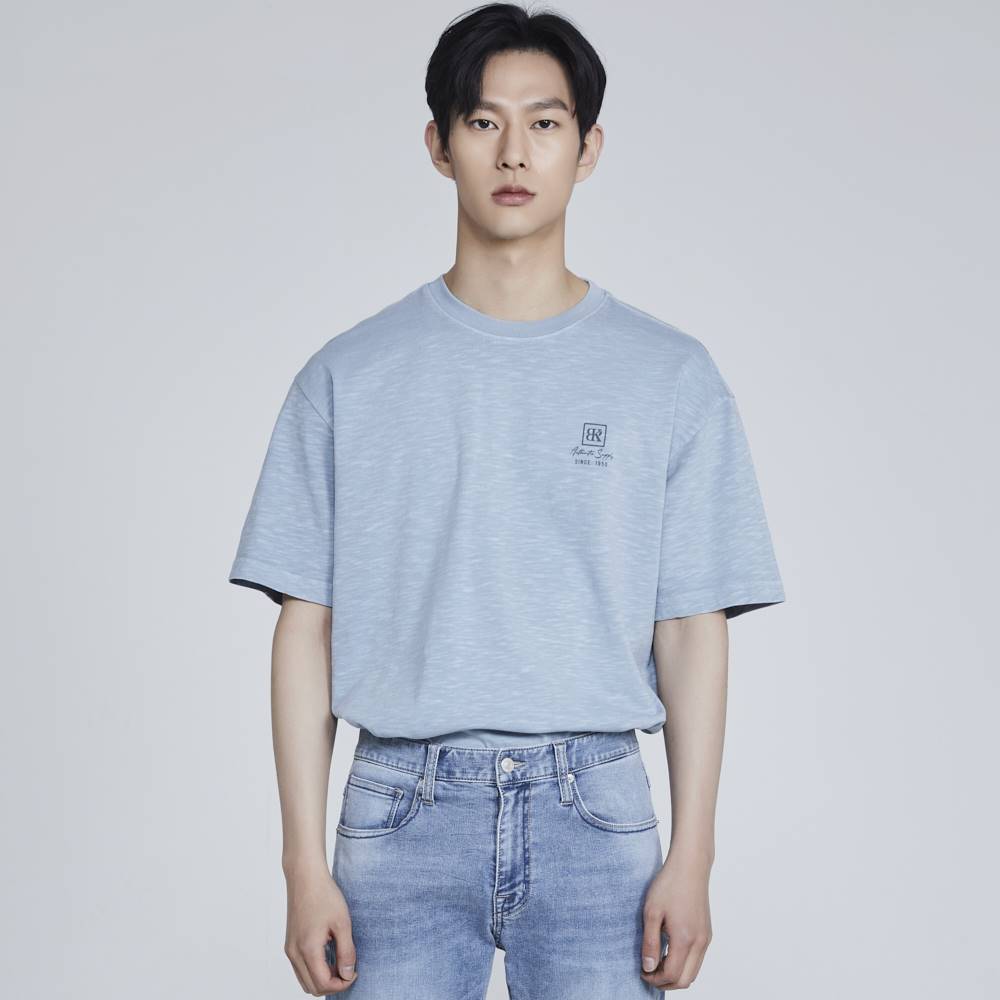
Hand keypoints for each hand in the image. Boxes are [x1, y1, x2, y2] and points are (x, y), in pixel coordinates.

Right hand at [284, 864, 358, 993]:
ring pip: (304, 980)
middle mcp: (294, 953)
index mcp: (308, 949)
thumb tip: (348, 974)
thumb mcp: (342, 923)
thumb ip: (346, 952)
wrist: (305, 877)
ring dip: (322, 979)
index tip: (355, 971)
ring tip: (339, 962)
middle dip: (332, 985)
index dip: (342, 984)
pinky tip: (328, 955)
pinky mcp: (289, 943)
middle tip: (348, 969)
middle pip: (312, 987)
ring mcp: (289, 949)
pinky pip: (300, 968)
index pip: (324, 984)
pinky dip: (314, 970)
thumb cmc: (324, 895)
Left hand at [640, 849, 712, 990]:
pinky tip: (669, 952)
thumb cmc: (669, 884)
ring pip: (694, 972)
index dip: (655, 979)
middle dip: (666, 982)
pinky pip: (697, 959)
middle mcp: (700, 942)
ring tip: (657, 963)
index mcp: (685, 939)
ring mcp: (706, 938)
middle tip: (649, 973)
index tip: (642, 972)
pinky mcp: (707, 932)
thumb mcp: (651, 912)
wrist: (690, 866)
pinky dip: (684, 964)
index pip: (672, 975)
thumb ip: (650, 942)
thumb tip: (648, 967)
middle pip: (685, 980)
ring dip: (676, 974)